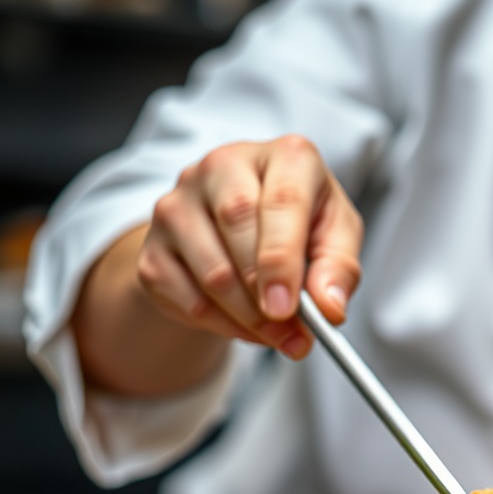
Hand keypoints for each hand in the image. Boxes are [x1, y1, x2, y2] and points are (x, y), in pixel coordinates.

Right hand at [139, 135, 362, 358]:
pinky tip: (245, 326)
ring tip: (279, 336)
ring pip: (212, 272)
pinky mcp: (154, 246)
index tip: (286, 308)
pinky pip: (186, 299)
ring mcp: (179, 203)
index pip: (281, 201)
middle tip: (292, 334)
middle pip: (237, 226)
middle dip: (266, 292)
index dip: (282, 260)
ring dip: (249, 319)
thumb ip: (338, 269)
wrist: (244, 227)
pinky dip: (222, 325)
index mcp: (284, 156)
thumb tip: (329, 308)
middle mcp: (224, 166)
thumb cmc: (302, 224)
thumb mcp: (336, 238)